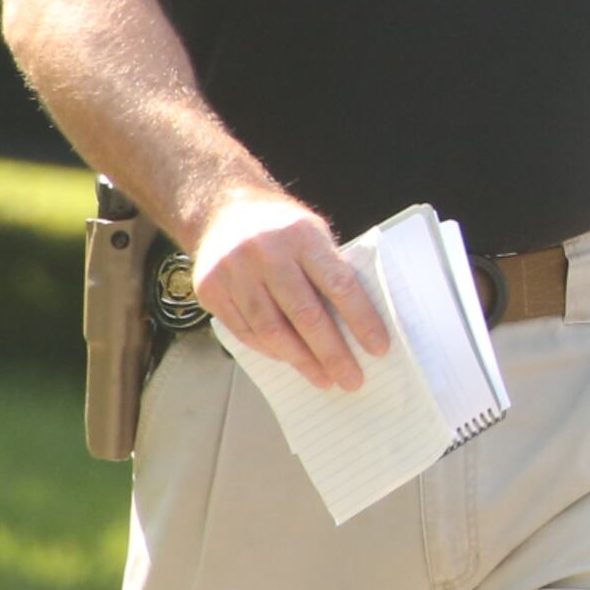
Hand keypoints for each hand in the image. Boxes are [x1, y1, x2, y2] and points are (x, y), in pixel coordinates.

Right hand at [188, 188, 387, 391]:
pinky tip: (290, 361)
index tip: (378, 348)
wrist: (223, 209)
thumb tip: (358, 326)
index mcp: (302, 236)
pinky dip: (271, 351)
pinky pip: (245, 331)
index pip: (338, 285)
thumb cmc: (282, 228)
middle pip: (305, 315)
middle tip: (352, 379)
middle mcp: (266, 253)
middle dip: (332, 353)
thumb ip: (331, 270)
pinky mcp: (211, 290)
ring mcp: (234, 272)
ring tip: (324, 379)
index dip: (361, 320)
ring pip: (272, 330)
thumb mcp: (313, 233)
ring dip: (302, 361)